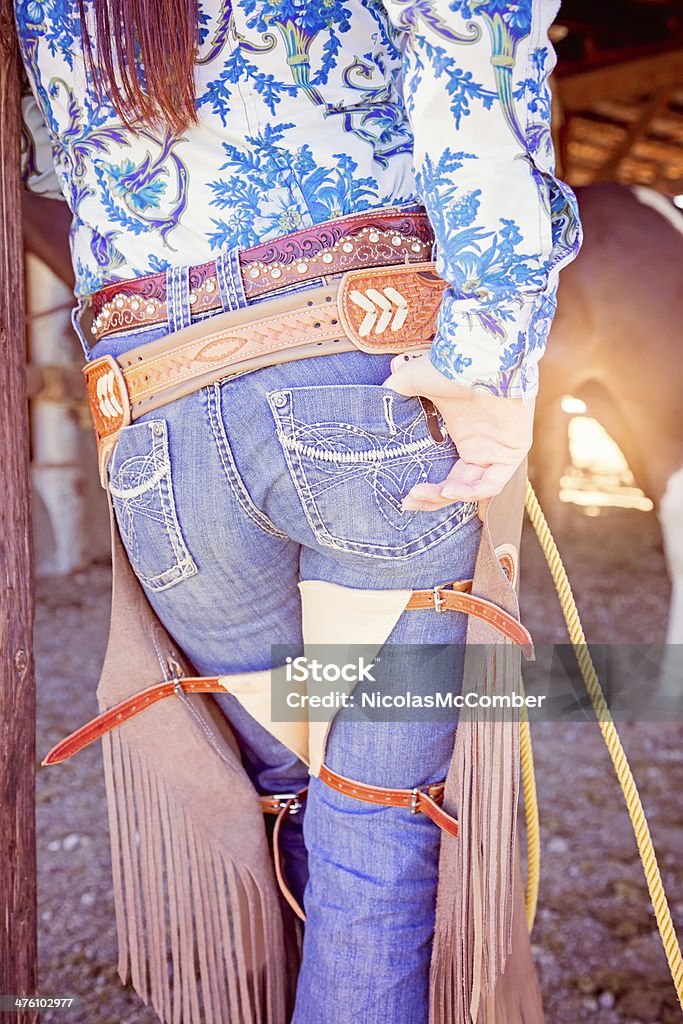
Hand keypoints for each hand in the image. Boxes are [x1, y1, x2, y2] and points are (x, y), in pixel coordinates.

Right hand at [383, 352, 533, 509]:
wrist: (476, 357)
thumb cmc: (448, 366)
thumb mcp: (412, 381)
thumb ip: (395, 394)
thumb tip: (375, 402)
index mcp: (464, 437)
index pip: (448, 477)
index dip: (428, 491)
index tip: (406, 496)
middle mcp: (481, 447)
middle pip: (458, 488)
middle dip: (432, 498)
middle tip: (409, 500)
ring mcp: (498, 450)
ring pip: (473, 490)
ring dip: (448, 496)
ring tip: (424, 493)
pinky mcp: (513, 450)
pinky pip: (493, 483)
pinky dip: (471, 492)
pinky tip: (448, 489)